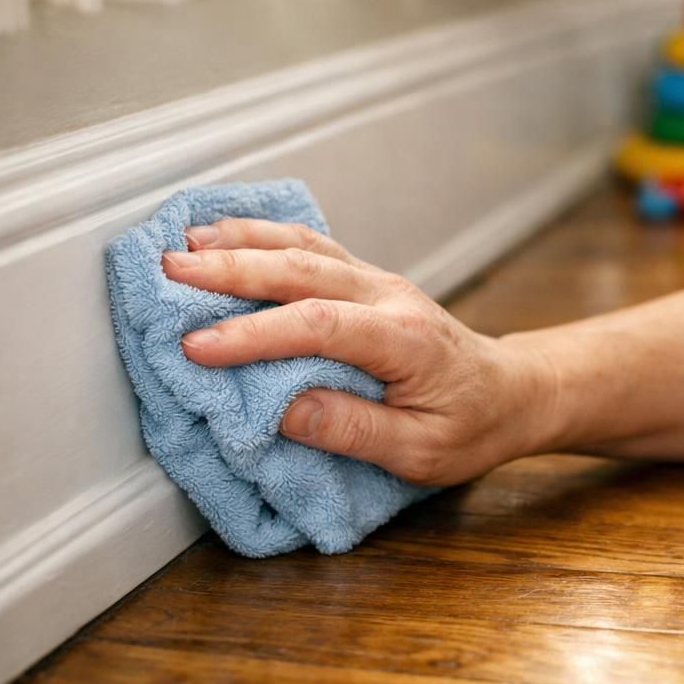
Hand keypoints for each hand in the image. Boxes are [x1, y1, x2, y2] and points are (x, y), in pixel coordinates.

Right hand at [161, 219, 558, 485]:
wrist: (514, 390)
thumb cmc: (475, 425)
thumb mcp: (423, 451)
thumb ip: (357, 430)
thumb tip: (286, 412)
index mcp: (406, 339)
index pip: (320, 325)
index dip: (255, 334)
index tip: (199, 347)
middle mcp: (390, 297)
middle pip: (303, 269)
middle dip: (231, 269)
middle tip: (168, 275)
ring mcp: (379, 281)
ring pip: (304, 247)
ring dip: (241, 240)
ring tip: (182, 243)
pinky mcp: (368, 280)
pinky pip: (312, 246)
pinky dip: (263, 234)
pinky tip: (225, 232)